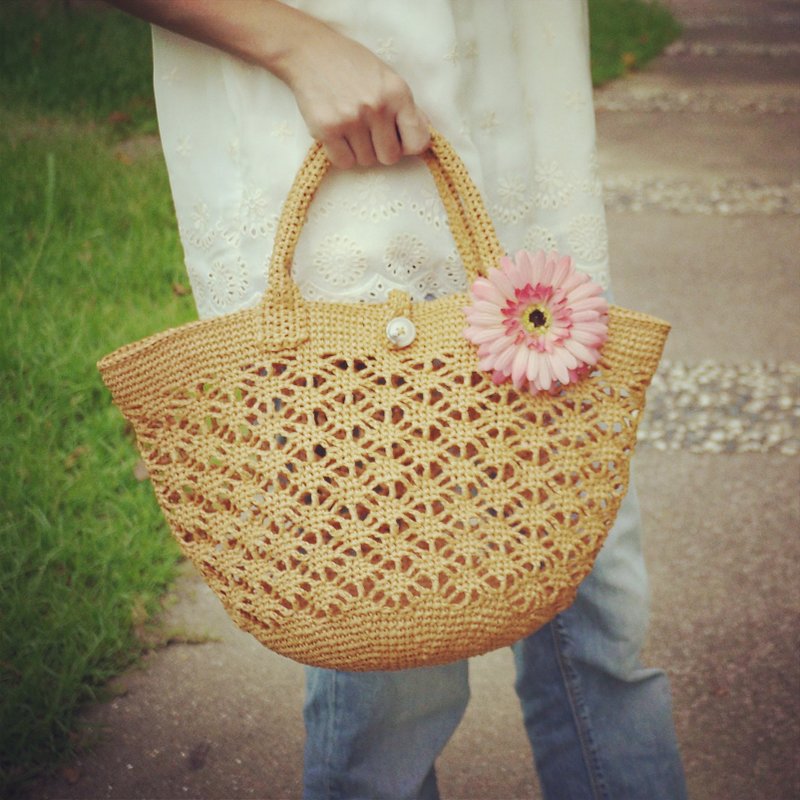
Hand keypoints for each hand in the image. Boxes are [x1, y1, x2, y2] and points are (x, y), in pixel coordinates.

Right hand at [277, 23, 430, 168]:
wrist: (309, 52)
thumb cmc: (352, 66)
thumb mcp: (387, 78)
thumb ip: (406, 108)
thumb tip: (425, 134)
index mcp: (398, 93)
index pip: (418, 142)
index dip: (408, 146)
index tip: (397, 138)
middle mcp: (377, 107)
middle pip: (390, 158)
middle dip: (380, 150)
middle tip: (369, 133)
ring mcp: (351, 120)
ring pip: (366, 161)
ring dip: (359, 151)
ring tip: (350, 128)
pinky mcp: (327, 129)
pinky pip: (344, 162)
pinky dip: (341, 154)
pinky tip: (337, 135)